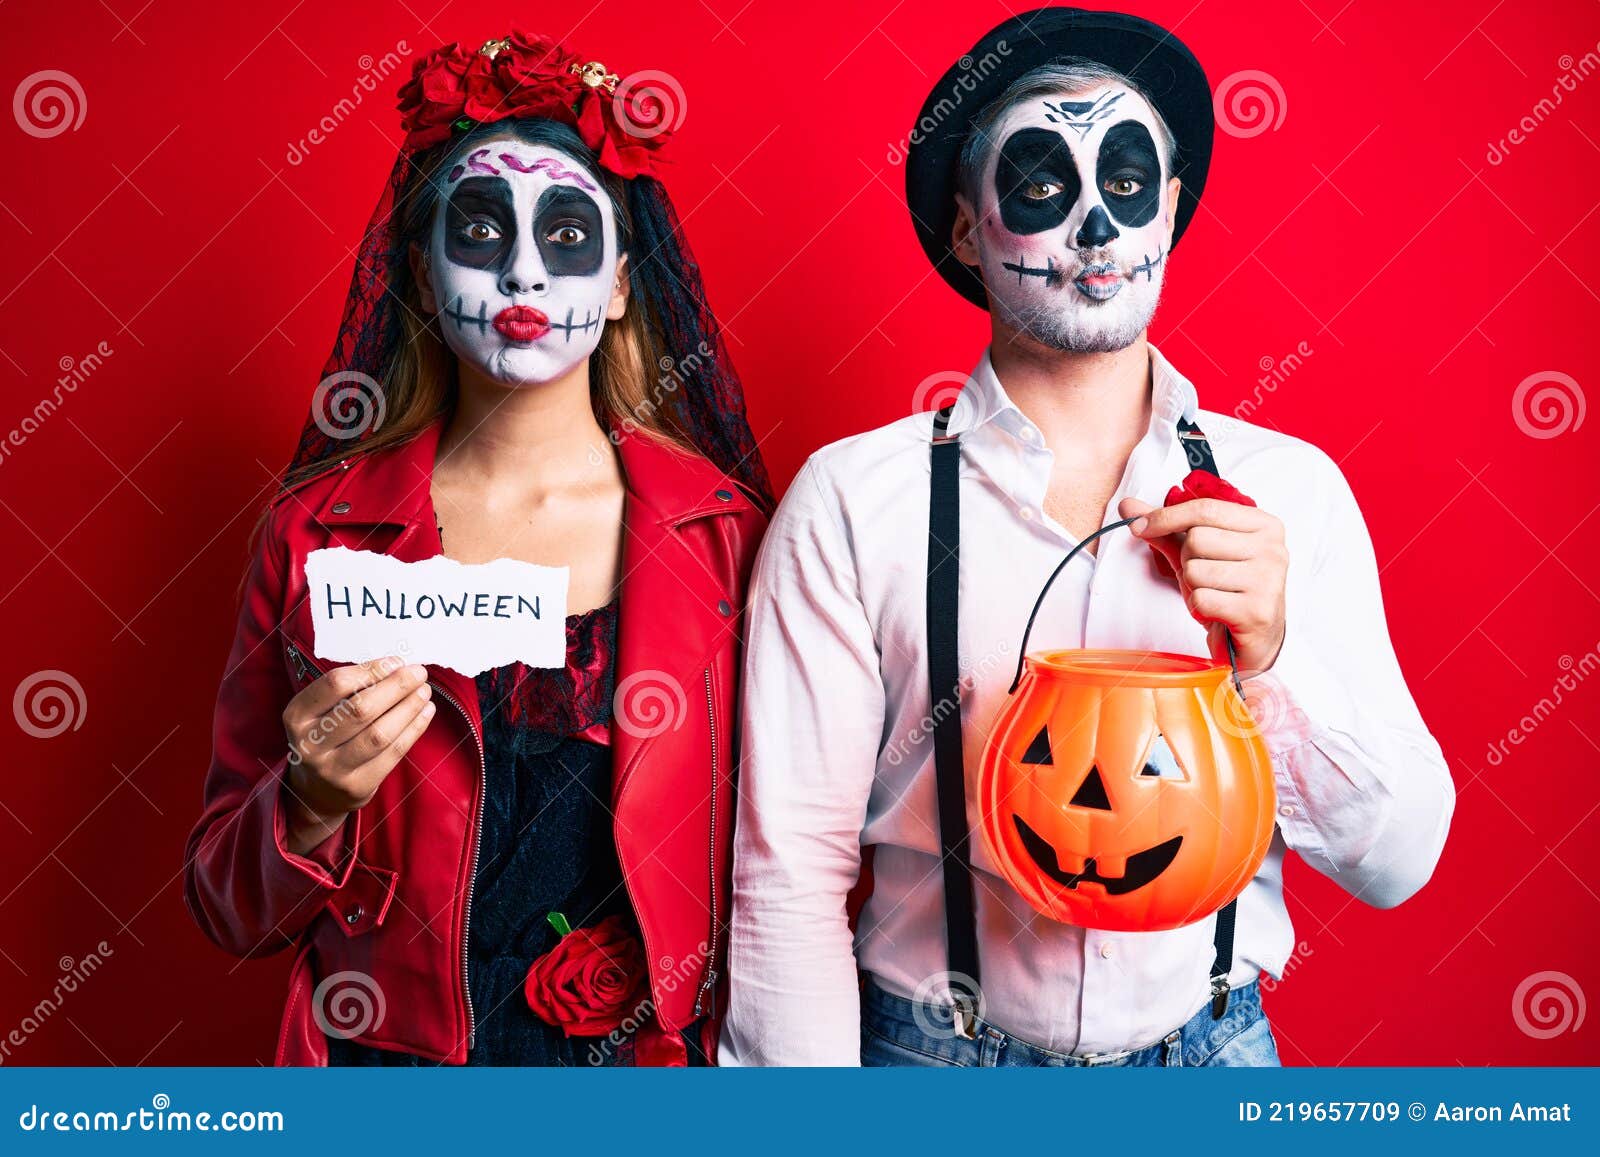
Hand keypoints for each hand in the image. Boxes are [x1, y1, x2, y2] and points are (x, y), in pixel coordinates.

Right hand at [281, 656, 434, 854]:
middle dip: (396, 687)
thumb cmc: (326, 736)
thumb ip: (350, 690)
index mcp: (297, 716)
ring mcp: (332, 769)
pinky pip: (393, 753)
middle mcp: (310, 743)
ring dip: (408, 708)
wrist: (317, 790)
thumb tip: (395, 666)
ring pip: (380, 734)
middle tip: (419, 673)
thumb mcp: (321, 711)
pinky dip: (414, 728)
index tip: (395, 661)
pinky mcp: (357, 785)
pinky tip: (425, 712)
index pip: (336, 685)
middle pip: (361, 709)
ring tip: (424, 691)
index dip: (371, 670)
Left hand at [1118, 494, 1288, 677]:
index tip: (1139, 525)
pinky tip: (1217, 611)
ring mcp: (1268, 579)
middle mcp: (1272, 548)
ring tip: (1213, 593)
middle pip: (1197, 538)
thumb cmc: (1225, 590)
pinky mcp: (1257, 610)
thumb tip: (1129, 506)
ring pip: (1195, 569)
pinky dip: (1199, 606)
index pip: (1205, 508)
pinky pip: (1201, 598)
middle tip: (1205, 576)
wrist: (1251, 638)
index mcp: (1264, 525)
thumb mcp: (1196, 555)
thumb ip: (1166, 529)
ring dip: (1193, 586)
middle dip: (1187, 560)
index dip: (1166, 516)